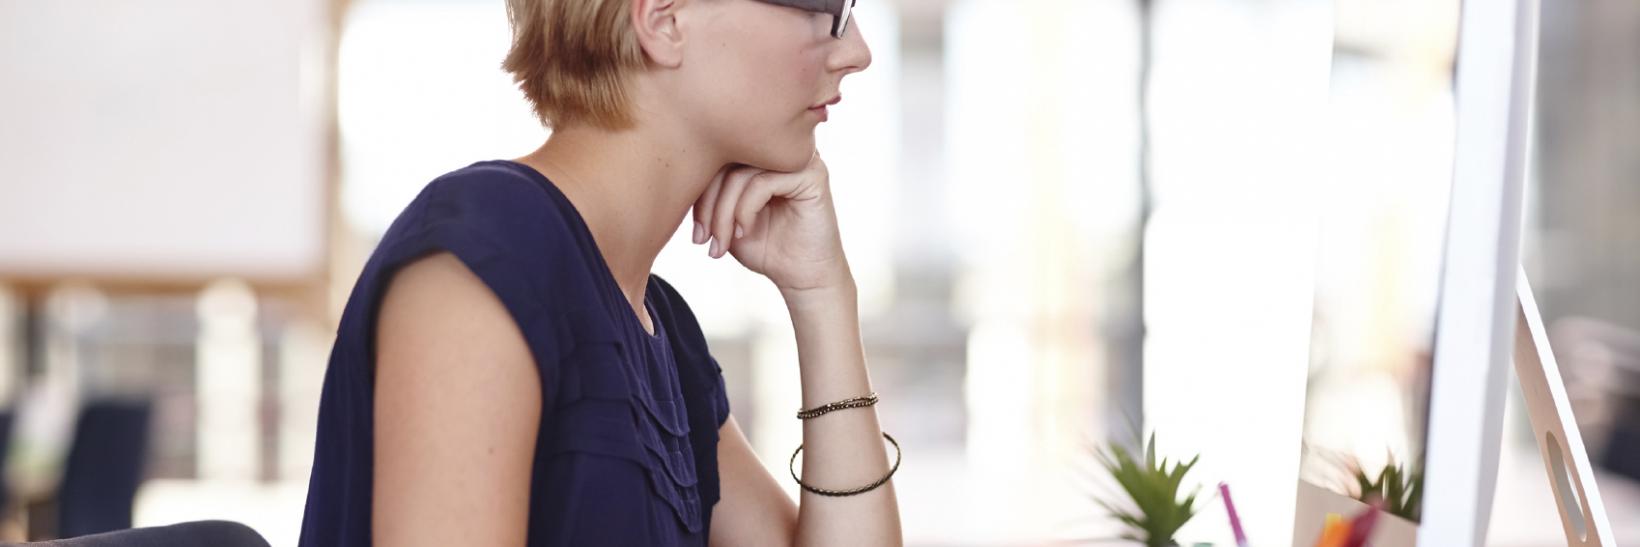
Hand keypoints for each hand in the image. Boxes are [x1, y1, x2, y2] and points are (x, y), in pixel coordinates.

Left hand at [691, 151, 852, 293]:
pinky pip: (762, 182)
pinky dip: (745, 210)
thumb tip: (674, 178)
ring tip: (722, 241)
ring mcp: (797, 158)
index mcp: (758, 153)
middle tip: (703, 239)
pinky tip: (745, 231)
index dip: (697, 192)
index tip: (695, 234)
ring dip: (723, 212)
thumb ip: (708, 194)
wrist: (803, 276)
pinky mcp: (812, 174)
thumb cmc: (766, 247)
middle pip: (725, 160)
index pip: (715, 156)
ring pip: (740, 173)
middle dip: (707, 204)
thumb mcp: (725, 219)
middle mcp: (777, 150)